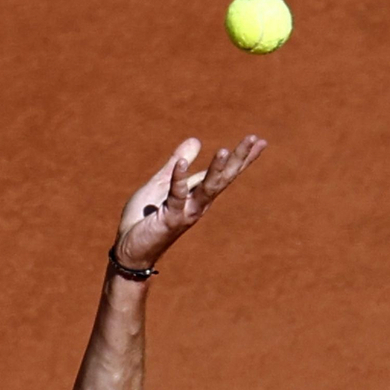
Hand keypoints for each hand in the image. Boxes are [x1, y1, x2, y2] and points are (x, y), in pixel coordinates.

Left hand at [112, 135, 266, 270]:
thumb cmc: (144, 220)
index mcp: (197, 195)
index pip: (224, 174)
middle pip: (223, 178)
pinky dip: (179, 180)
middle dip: (239, 159)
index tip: (260, 141)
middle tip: (254, 138)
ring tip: (226, 150)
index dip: (242, 158)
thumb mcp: (161, 184)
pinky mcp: (169, 218)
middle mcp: (197, 204)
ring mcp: (185, 212)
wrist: (129, 251)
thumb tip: (196, 140)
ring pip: (207, 188)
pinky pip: (176, 196)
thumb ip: (177, 165)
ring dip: (216, 170)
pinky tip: (181, 163)